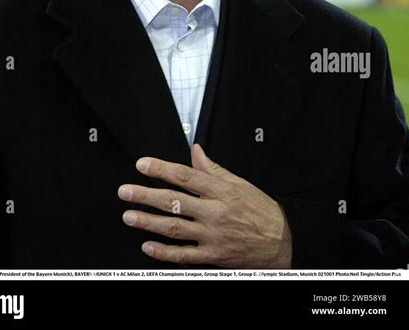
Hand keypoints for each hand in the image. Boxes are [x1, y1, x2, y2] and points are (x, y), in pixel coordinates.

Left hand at [118, 143, 291, 267]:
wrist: (282, 241)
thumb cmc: (260, 210)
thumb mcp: (239, 184)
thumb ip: (213, 169)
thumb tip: (195, 151)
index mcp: (221, 190)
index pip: (185, 176)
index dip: (161, 169)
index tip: (142, 165)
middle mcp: (215, 212)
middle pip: (174, 201)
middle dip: (146, 195)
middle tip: (125, 191)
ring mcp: (212, 236)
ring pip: (174, 228)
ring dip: (148, 222)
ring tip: (129, 216)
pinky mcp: (213, 256)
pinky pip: (184, 255)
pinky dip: (164, 252)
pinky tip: (147, 246)